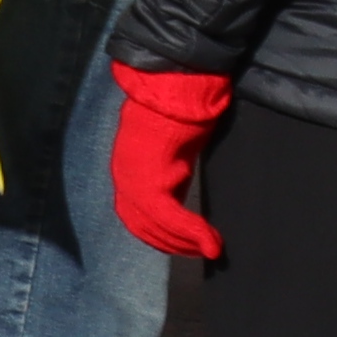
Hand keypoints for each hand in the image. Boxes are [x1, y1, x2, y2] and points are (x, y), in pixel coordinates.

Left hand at [108, 62, 234, 262]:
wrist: (174, 85)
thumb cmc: (178, 111)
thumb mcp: (172, 149)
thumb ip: (171, 170)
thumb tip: (180, 185)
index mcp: (128, 170)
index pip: (136, 215)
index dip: (158, 234)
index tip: (184, 244)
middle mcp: (124, 178)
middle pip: (142, 226)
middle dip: (171, 243)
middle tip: (200, 251)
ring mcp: (133, 178)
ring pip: (155, 225)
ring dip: (183, 242)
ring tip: (209, 249)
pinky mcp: (150, 177)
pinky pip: (169, 215)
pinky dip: (191, 231)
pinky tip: (211, 242)